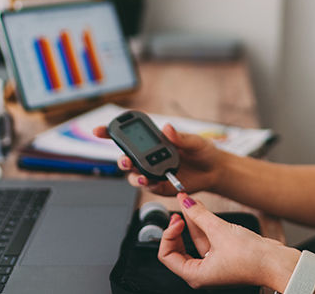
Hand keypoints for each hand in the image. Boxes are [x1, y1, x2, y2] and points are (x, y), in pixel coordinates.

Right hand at [93, 123, 223, 194]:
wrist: (215, 171)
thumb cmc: (203, 152)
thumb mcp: (195, 141)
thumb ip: (180, 137)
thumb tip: (167, 128)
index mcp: (155, 142)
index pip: (130, 137)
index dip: (111, 133)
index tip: (99, 130)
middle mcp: (150, 158)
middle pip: (127, 159)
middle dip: (122, 160)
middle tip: (126, 161)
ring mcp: (153, 173)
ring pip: (134, 176)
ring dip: (133, 176)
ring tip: (142, 177)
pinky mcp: (160, 186)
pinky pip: (149, 187)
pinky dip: (148, 186)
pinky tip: (152, 183)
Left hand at [159, 193, 297, 288]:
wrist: (276, 261)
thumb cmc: (252, 259)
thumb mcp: (220, 232)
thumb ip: (199, 215)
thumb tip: (185, 203)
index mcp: (195, 275)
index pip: (167, 255)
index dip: (168, 234)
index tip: (176, 219)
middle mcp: (202, 271)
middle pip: (179, 247)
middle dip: (178, 227)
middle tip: (178, 209)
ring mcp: (213, 262)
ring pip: (195, 238)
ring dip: (192, 219)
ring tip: (188, 200)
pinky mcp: (224, 253)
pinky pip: (208, 237)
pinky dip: (204, 223)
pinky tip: (200, 208)